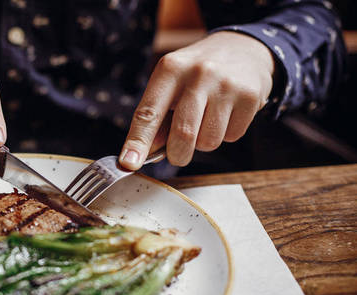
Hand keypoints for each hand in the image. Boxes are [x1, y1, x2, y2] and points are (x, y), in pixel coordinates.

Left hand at [119, 31, 274, 169]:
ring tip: (207, 119)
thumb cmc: (197, 73)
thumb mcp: (170, 84)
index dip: (138, 141)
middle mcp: (198, 74)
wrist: (243, 48)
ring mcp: (226, 84)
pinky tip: (227, 113)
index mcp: (170, 69)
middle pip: (182, 135)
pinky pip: (232, 136)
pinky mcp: (250, 96)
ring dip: (204, 142)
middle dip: (177, 154)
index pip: (149, 112)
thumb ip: (157, 117)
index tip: (129, 163)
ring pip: (208, 142)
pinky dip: (226, 133)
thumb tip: (146, 152)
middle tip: (178, 153)